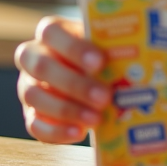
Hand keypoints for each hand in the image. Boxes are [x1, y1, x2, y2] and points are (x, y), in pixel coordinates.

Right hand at [14, 16, 109, 143]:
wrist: (95, 80)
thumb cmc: (104, 57)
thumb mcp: (106, 46)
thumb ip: (113, 48)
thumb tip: (138, 57)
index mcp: (51, 34)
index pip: (51, 32)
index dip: (74, 48)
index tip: (100, 62)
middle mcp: (33, 57)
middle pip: (41, 66)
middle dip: (74, 83)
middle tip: (105, 96)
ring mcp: (27, 86)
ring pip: (34, 96)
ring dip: (67, 109)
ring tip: (97, 118)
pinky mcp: (31, 114)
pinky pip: (35, 125)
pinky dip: (56, 131)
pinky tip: (80, 133)